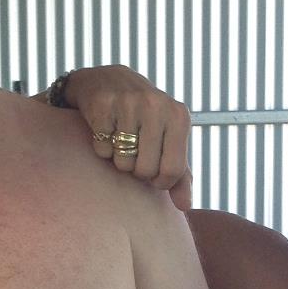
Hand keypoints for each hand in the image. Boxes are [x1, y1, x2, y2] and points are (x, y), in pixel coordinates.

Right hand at [62, 66, 192, 208]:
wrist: (109, 82)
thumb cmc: (144, 118)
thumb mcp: (168, 141)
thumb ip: (180, 175)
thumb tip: (185, 206)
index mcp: (179, 115)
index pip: (173, 171)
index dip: (159, 180)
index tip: (153, 169)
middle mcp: (156, 106)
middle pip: (145, 170)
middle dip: (137, 170)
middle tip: (134, 150)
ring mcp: (129, 103)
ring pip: (123, 163)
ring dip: (119, 159)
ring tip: (120, 138)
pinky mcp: (103, 106)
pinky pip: (103, 151)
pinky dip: (102, 148)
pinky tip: (106, 130)